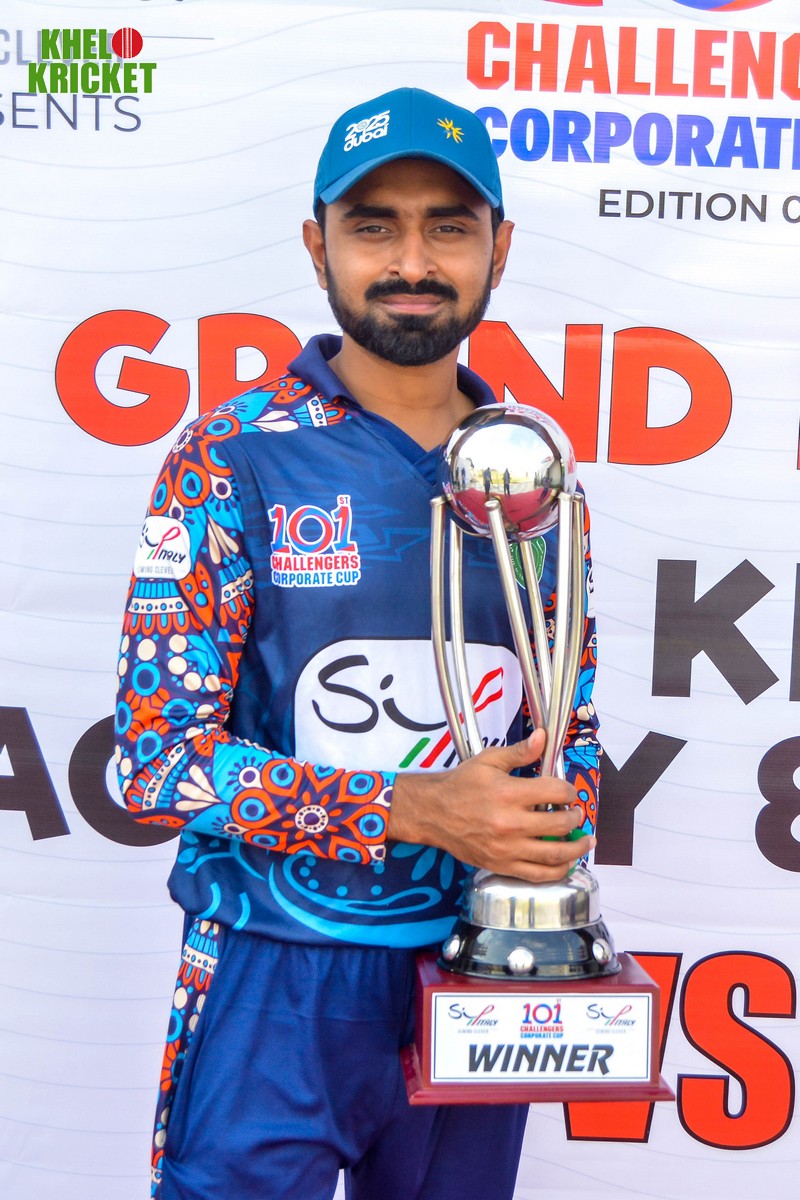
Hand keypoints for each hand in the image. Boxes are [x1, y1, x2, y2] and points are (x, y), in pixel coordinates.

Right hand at [387, 729, 593, 883]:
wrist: (432, 813)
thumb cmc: (460, 785)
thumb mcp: (488, 761)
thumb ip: (519, 752)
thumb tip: (543, 737)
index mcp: (509, 794)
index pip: (555, 792)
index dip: (569, 790)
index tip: (568, 792)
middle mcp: (510, 824)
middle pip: (560, 825)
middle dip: (575, 818)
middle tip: (576, 813)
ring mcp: (507, 849)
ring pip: (555, 855)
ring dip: (576, 848)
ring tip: (584, 841)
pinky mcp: (502, 866)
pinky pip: (538, 875)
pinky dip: (558, 871)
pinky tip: (566, 862)